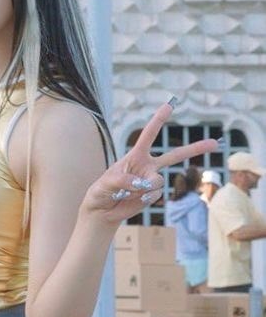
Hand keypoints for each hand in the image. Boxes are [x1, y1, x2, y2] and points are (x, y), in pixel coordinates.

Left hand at [81, 99, 220, 222]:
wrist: (103, 212)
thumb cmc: (100, 192)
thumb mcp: (105, 184)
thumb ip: (122, 180)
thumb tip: (141, 183)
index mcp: (135, 156)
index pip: (148, 135)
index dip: (158, 120)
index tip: (170, 104)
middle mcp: (147, 166)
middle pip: (175, 156)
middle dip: (195, 149)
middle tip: (215, 143)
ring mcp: (151, 182)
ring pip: (157, 181)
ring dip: (142, 187)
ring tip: (126, 192)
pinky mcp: (152, 196)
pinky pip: (153, 195)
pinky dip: (142, 199)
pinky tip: (131, 200)